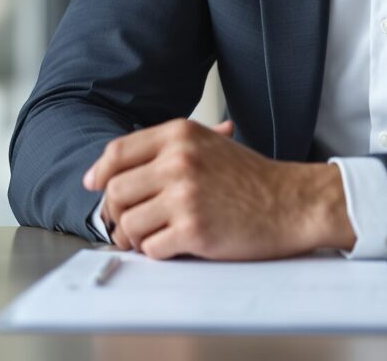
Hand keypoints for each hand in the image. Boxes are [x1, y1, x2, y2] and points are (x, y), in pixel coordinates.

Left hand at [83, 118, 354, 259]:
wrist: (291, 202)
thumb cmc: (250, 178)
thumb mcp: (207, 145)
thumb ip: (163, 152)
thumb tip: (109, 168)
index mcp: (179, 135)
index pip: (117, 153)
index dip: (100, 173)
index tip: (95, 187)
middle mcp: (178, 161)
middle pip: (116, 191)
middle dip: (116, 213)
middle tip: (126, 224)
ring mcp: (185, 195)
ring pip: (129, 224)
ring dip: (135, 237)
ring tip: (152, 237)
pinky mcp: (193, 229)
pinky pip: (152, 248)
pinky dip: (157, 251)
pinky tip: (175, 245)